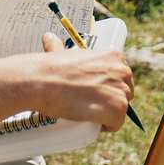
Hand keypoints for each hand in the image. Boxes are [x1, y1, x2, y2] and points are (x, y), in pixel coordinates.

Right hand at [0, 47, 133, 127]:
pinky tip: (92, 123)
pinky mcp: (118, 108)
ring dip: (106, 114)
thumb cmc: (47, 69)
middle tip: (87, 103)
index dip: (107, 87)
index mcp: (114, 56)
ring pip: (120, 109)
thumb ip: (59, 47)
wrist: (39, 81)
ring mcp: (121, 89)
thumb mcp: (60, 53)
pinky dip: (106, 127)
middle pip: (124, 93)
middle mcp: (122, 71)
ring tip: (86, 112)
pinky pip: (117, 124)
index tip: (93, 92)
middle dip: (109, 100)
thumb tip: (49, 37)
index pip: (121, 77)